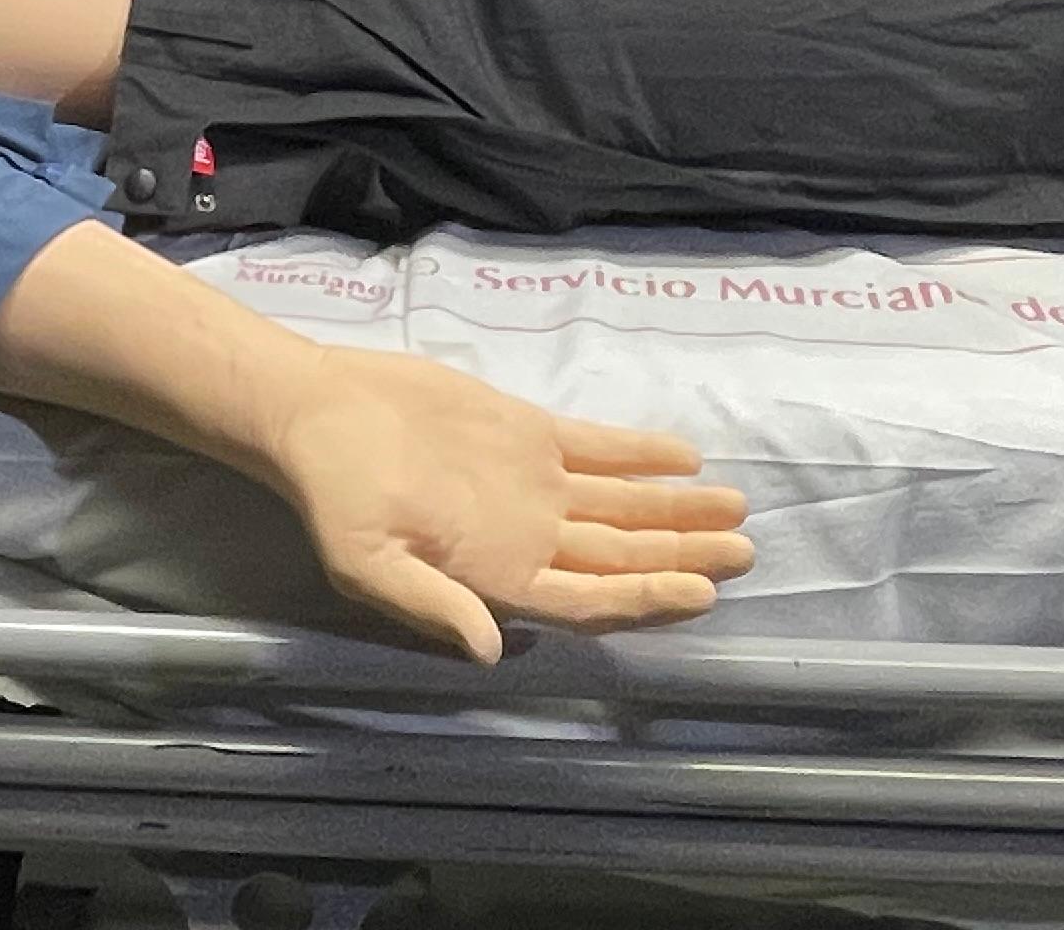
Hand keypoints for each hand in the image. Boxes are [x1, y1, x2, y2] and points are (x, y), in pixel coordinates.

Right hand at [256, 342, 751, 662]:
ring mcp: (532, 485)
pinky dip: (641, 455)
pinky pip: (597, 449)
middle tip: (747, 551)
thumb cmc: (335, 493)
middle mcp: (528, 537)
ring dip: (677, 510)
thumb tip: (488, 652)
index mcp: (498, 576)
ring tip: (737, 508)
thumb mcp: (367, 561)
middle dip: (685, 555)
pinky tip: (683, 457)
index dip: (646, 599)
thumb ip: (432, 604)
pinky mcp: (525, 434)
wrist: (316, 411)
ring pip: (622, 507)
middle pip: (623, 557)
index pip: (591, 600)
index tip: (701, 592)